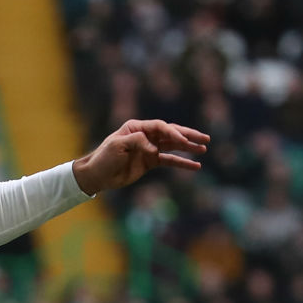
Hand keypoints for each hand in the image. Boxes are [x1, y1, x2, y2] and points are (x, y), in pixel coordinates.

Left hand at [72, 119, 210, 194]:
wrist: (98, 175)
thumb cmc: (104, 158)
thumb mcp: (117, 146)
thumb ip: (136, 143)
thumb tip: (155, 149)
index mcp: (137, 127)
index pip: (159, 127)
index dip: (173, 133)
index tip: (183, 141)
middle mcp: (145, 135)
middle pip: (171, 133)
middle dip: (188, 135)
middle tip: (205, 138)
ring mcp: (149, 148)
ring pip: (173, 146)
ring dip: (188, 147)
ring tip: (204, 148)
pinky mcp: (150, 161)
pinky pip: (169, 160)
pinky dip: (182, 163)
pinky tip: (195, 166)